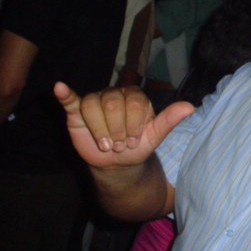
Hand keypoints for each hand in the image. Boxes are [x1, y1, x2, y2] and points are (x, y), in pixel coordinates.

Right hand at [54, 82, 193, 169]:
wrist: (118, 162)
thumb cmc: (138, 145)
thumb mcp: (155, 135)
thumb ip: (170, 120)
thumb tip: (190, 106)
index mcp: (135, 96)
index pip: (133, 102)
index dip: (133, 125)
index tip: (134, 142)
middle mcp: (114, 94)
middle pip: (112, 104)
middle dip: (117, 130)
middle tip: (120, 145)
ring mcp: (95, 101)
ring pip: (93, 106)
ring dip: (100, 130)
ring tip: (107, 144)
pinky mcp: (78, 111)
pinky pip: (71, 100)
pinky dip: (65, 94)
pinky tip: (60, 88)